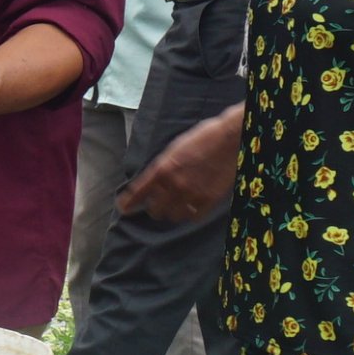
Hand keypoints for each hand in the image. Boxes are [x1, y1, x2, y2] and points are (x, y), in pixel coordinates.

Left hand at [121, 106, 243, 223]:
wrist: (229, 138)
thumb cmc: (203, 137)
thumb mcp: (174, 148)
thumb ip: (162, 167)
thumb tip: (153, 181)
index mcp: (162, 168)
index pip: (138, 192)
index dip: (128, 203)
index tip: (124, 208)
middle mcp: (174, 184)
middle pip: (156, 210)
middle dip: (155, 209)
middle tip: (157, 207)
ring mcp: (192, 193)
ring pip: (174, 216)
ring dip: (173, 213)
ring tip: (175, 208)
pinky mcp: (209, 199)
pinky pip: (194, 217)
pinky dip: (191, 215)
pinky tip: (192, 209)